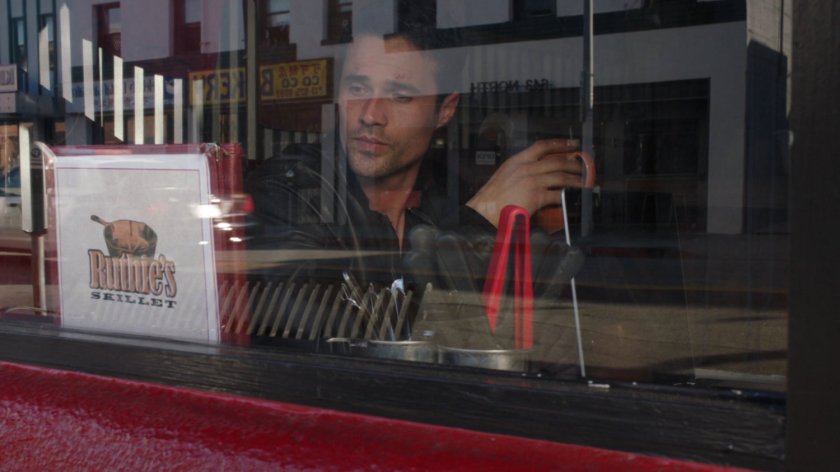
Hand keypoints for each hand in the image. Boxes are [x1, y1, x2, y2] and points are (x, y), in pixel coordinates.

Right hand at [466, 139, 583, 226]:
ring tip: (583, 183)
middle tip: (582, 166)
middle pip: (556, 161)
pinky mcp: (535, 196)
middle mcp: (525, 168)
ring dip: (575, 180)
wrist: (484, 211)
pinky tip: (572, 198)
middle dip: (573, 163)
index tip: (571, 144)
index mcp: (516, 161)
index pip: (542, 146)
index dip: (560, 143)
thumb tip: (536, 172)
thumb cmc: (491, 198)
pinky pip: (557, 194)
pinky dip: (567, 196)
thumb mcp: (504, 176)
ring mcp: (531, 181)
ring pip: (560, 176)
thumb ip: (519, 171)